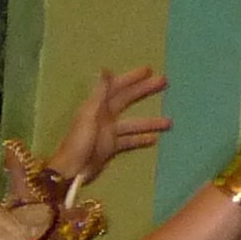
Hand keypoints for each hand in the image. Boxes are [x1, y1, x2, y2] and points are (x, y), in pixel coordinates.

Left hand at [49, 66, 171, 188]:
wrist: (71, 171)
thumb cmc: (78, 142)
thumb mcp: (89, 115)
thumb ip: (98, 93)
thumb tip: (104, 69)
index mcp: (96, 106)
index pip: (116, 87)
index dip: (131, 78)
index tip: (148, 70)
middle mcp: (104, 116)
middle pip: (127, 99)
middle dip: (144, 90)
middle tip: (164, 82)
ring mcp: (108, 133)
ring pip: (133, 124)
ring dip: (150, 122)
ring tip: (169, 122)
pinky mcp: (110, 147)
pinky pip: (129, 141)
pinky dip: (141, 139)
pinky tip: (155, 139)